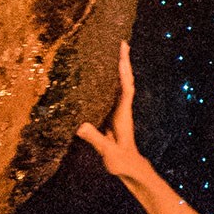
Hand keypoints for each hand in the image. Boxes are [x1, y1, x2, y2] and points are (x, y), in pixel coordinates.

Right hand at [74, 40, 156, 180]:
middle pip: (125, 81)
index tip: (122, 55)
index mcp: (123, 115)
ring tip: (114, 51)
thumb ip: (96, 140)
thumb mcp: (108, 153)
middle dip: (124, 62)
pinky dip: (109, 82)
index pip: (126, 88)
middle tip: (122, 42)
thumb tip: (81, 126)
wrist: (132, 171)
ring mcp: (118, 113)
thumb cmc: (123, 163)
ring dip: (118, 69)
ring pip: (119, 86)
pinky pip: (112, 94)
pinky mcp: (112, 118)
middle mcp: (123, 110)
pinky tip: (102, 75)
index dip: (124, 72)